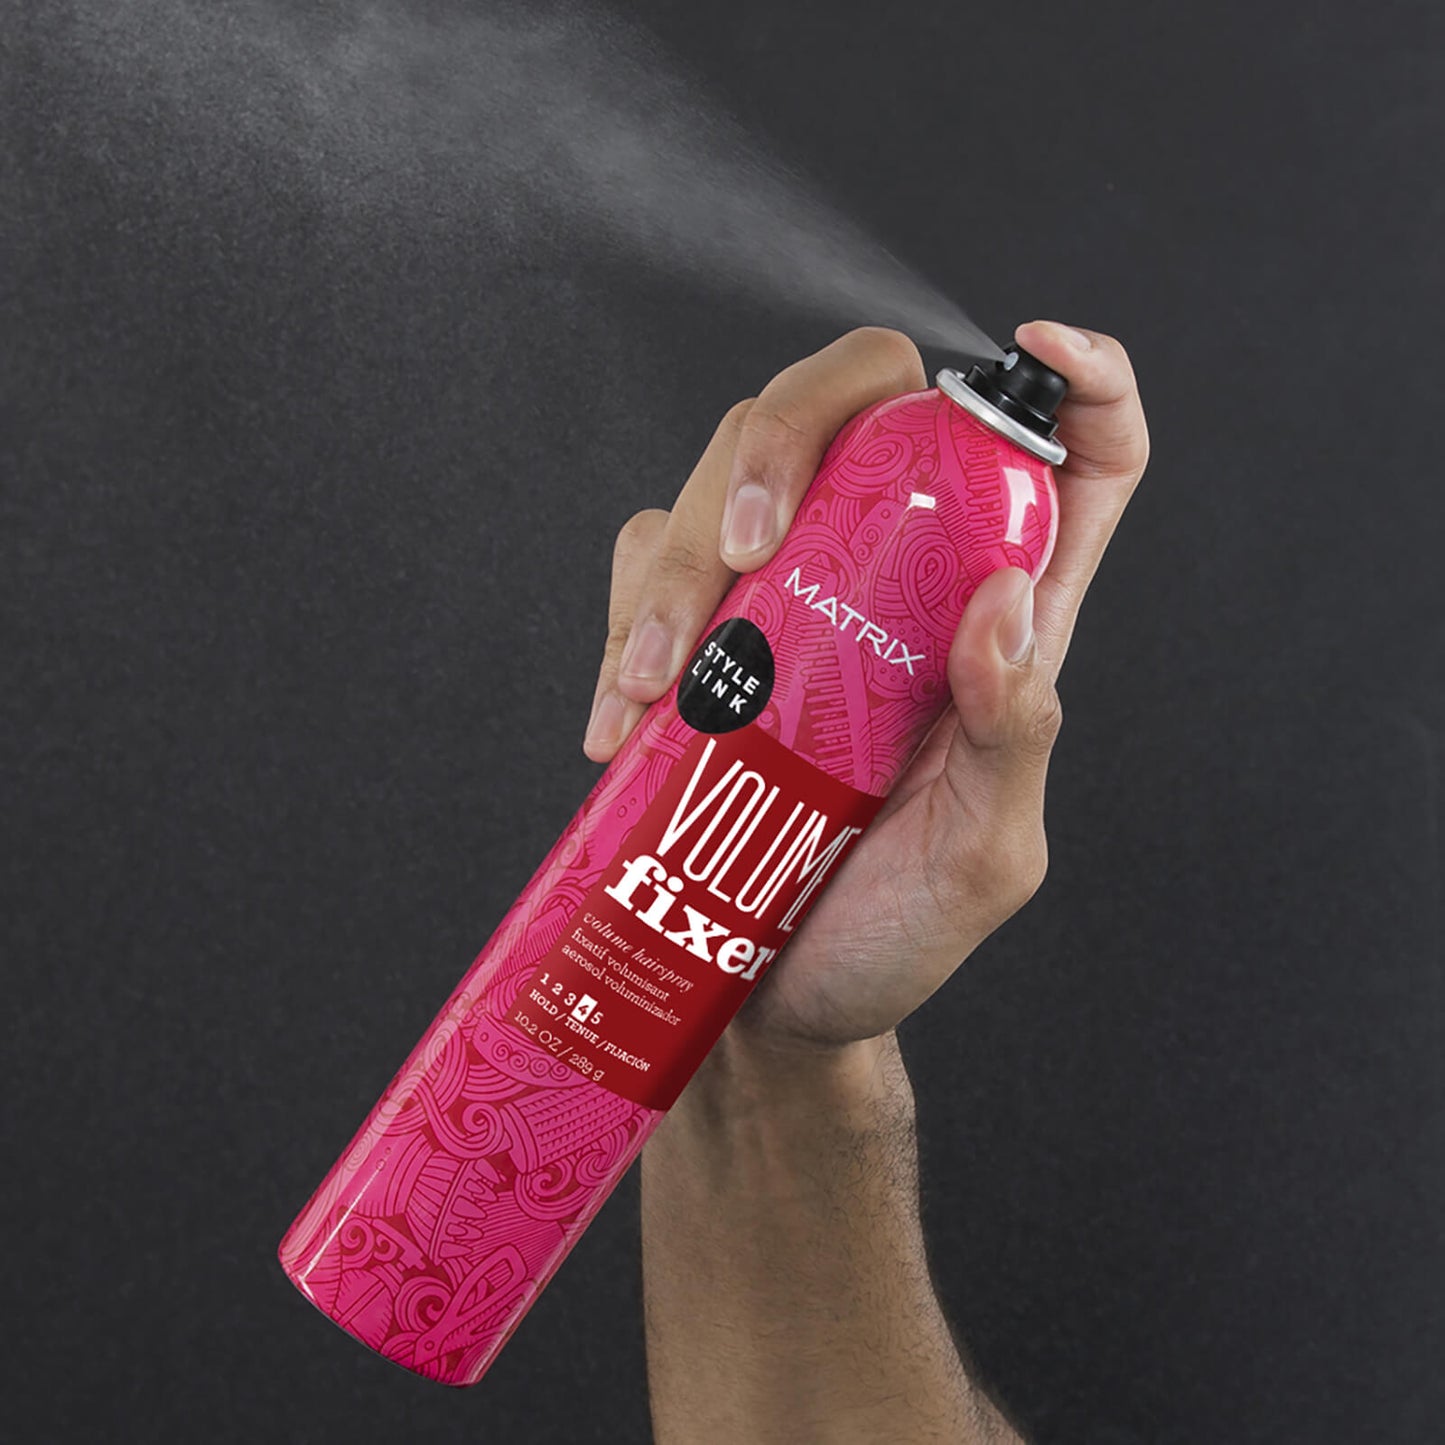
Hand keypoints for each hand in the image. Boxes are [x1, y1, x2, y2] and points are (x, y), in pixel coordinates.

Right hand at [583, 323, 1147, 1049]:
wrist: (769, 995)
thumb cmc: (895, 931)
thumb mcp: (985, 854)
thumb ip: (1014, 732)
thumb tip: (1002, 595)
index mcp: (1002, 614)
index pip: (1076, 456)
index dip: (1080, 376)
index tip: (1035, 342)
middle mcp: (897, 575)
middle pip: (863, 401)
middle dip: (791, 432)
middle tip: (752, 544)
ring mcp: (790, 592)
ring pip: (732, 466)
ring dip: (683, 557)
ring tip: (660, 686)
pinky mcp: (703, 629)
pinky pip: (650, 555)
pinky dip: (625, 618)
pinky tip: (623, 717)